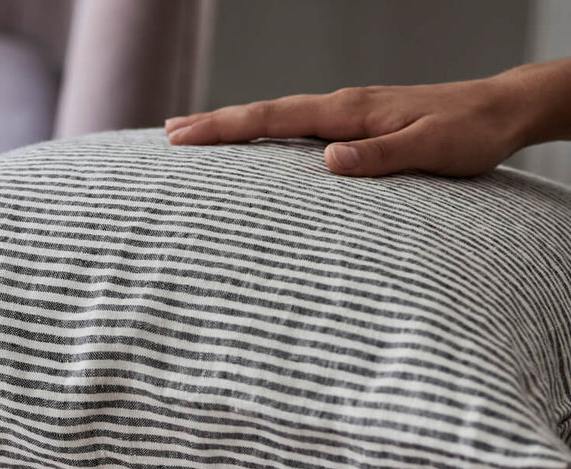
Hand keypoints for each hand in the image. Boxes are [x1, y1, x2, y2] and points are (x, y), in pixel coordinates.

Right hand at [164, 61, 570, 177]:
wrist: (501, 112)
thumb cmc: (469, 134)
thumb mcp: (430, 149)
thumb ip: (380, 156)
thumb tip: (328, 160)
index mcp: (351, 110)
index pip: (275, 118)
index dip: (227, 127)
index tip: (184, 135)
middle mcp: (344, 105)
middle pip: (267, 113)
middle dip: (216, 124)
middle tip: (169, 135)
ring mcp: (349, 113)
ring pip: (280, 118)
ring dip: (237, 126)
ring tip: (198, 137)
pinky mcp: (358, 124)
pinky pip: (299, 128)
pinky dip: (268, 134)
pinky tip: (258, 146)